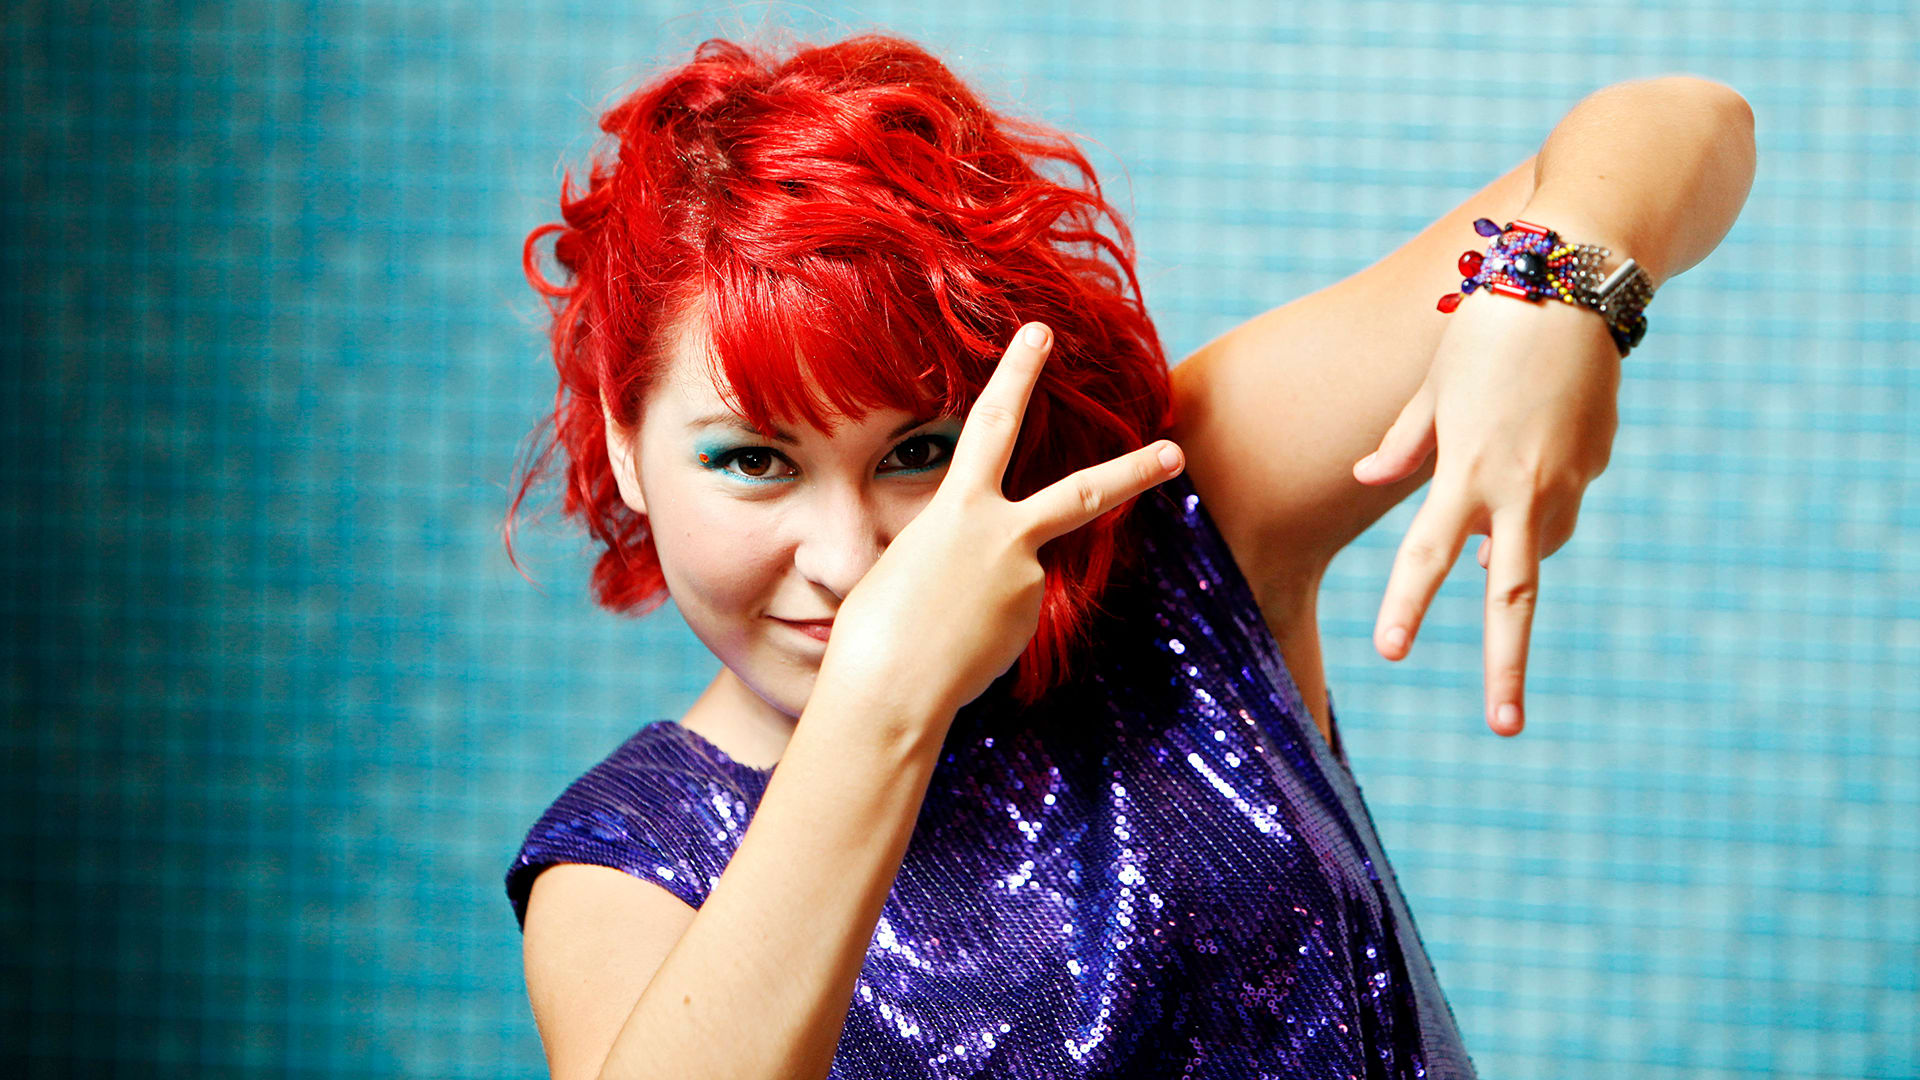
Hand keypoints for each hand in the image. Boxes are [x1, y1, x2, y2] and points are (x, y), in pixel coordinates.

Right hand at [818, 322, 1184, 719]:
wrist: (889, 689)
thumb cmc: (874, 628)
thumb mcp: (908, 563)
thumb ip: (954, 549)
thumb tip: (989, 569)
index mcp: (957, 508)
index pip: (992, 424)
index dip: (1017, 374)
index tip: (1040, 334)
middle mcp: (1002, 536)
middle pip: (1082, 493)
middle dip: (1133, 472)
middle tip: (1175, 453)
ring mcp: (1024, 581)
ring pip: (1023, 568)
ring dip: (994, 589)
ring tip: (950, 623)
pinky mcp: (1029, 622)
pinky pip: (1010, 611)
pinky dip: (984, 624)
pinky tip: (956, 646)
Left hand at [1351, 297, 1619, 735]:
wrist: (1576, 278)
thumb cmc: (1489, 328)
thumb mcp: (1433, 387)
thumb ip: (1402, 444)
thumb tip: (1368, 481)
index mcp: (1467, 473)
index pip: (1426, 557)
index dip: (1407, 607)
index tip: (1390, 653)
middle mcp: (1521, 489)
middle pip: (1513, 599)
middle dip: (1508, 670)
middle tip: (1504, 728)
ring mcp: (1567, 480)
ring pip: (1538, 548)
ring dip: (1513, 551)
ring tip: (1491, 513)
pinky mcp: (1596, 461)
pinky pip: (1559, 502)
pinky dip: (1537, 500)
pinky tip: (1528, 454)